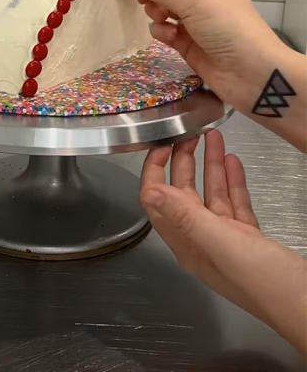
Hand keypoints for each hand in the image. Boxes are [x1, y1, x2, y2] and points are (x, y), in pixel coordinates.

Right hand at [122, 0, 279, 106]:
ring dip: (156, 12)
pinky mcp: (188, 42)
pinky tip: (169, 37)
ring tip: (160, 18)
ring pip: (163, 8)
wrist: (252, 74)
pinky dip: (162, 32)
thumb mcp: (193, 2)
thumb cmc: (228, 28)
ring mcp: (195, 20)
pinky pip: (165, 30)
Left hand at [141, 130, 306, 351]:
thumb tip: (150, 191)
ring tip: (213, 138)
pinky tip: (234, 163)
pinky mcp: (251, 241)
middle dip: (183, 163)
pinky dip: (233, 183)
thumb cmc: (264, 281)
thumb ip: (186, 216)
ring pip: (212, 196)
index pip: (157, 202)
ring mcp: (227, 241)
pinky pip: (235, 206)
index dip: (155, 172)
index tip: (162, 145)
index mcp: (186, 244)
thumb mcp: (220, 243)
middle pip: (183, 194)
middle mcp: (201, 242)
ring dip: (211, 167)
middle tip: (190, 134)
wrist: (305, 307)